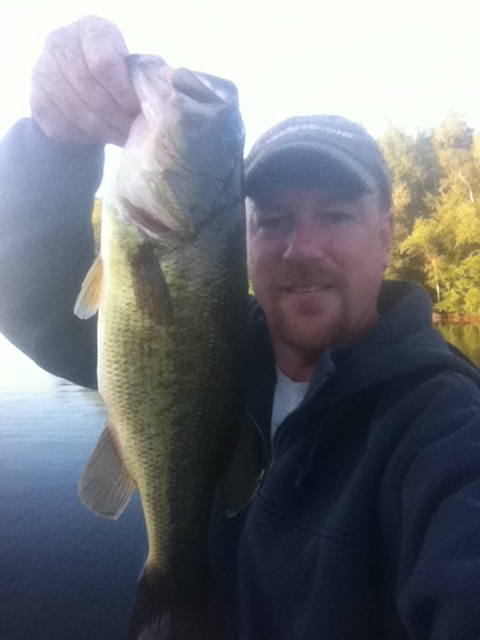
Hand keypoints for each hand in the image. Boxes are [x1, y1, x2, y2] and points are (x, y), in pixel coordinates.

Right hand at [30, 16, 140, 146]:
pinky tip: (100, 137)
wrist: (81, 99)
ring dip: (103, 130)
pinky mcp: (37, 100)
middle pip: (89, 88)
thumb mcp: (132, 72)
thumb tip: (167, 93)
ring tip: (121, 137)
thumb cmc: (117, 83)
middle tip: (133, 131)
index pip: (104, 62)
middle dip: (116, 115)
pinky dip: (85, 136)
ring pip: (76, 110)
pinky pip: (63, 125)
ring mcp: (43, 70)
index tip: (137, 109)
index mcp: (91, 29)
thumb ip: (146, 77)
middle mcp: (61, 42)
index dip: (123, 91)